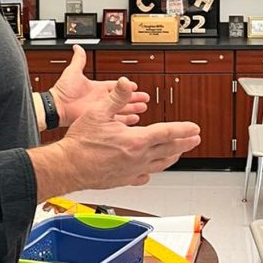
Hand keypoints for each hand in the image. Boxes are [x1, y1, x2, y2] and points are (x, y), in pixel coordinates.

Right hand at [30, 77, 200, 200]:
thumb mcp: (99, 112)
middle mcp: (138, 157)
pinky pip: (143, 176)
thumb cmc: (81, 142)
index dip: (183, 129)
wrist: (68, 166)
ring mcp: (132, 170)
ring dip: (172, 158)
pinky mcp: (124, 179)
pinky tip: (151, 171)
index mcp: (136, 140)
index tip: (194, 128)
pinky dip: (151, 172)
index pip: (167, 132)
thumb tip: (127, 83)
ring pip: (160, 165)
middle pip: (169, 150)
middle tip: (194, 140)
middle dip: (184, 143)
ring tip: (179, 153)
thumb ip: (117, 97)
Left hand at [49, 44, 148, 126]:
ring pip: (122, 109)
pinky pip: (116, 120)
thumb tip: (77, 47)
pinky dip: (125, 120)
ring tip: (143, 108)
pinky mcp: (100, 119)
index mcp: (98, 88)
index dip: (126, 86)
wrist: (57, 107)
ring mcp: (101, 110)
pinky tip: (134, 120)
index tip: (134, 85)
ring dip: (132, 108)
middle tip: (145, 98)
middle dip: (134, 98)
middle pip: (122, 98)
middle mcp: (101, 99)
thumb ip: (79, 60)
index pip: (116, 86)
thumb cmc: (62, 91)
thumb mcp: (73, 72)